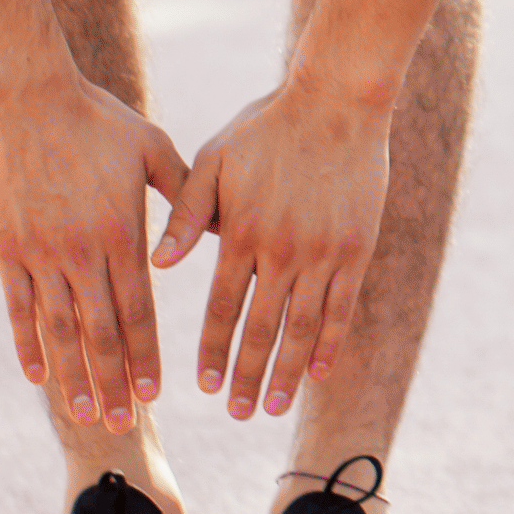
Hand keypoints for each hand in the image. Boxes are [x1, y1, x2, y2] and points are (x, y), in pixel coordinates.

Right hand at [0, 69, 187, 431]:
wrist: (28, 98)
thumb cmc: (97, 119)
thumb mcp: (152, 148)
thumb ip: (183, 193)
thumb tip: (213, 230)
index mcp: (123, 233)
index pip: (140, 310)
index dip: (147, 356)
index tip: (157, 393)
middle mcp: (82, 252)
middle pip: (102, 333)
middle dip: (115, 382)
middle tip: (125, 425)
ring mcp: (41, 253)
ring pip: (60, 329)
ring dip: (74, 376)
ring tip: (85, 414)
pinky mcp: (7, 247)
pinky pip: (18, 306)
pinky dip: (27, 343)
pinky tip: (37, 375)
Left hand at [153, 80, 388, 417]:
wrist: (337, 100)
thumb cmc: (268, 125)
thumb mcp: (215, 159)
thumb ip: (187, 213)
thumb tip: (158, 264)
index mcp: (241, 232)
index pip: (221, 307)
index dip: (212, 349)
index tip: (203, 386)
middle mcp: (281, 250)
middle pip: (260, 328)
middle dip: (245, 375)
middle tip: (235, 412)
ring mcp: (323, 252)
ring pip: (303, 326)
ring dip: (286, 371)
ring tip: (272, 406)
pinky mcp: (356, 248)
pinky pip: (342, 306)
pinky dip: (330, 342)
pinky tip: (319, 371)